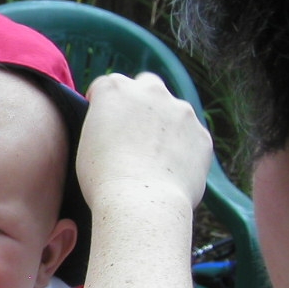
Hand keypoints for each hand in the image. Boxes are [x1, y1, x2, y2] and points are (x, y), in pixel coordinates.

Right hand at [76, 72, 211, 211]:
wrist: (140, 203)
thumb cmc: (102, 178)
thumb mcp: (86, 143)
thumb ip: (103, 125)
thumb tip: (115, 129)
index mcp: (114, 89)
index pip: (106, 86)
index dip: (102, 103)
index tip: (102, 120)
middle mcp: (151, 91)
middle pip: (146, 85)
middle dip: (141, 101)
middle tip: (133, 130)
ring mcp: (182, 111)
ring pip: (173, 112)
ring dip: (165, 125)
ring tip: (154, 158)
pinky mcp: (202, 135)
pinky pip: (190, 137)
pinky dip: (182, 148)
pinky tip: (170, 170)